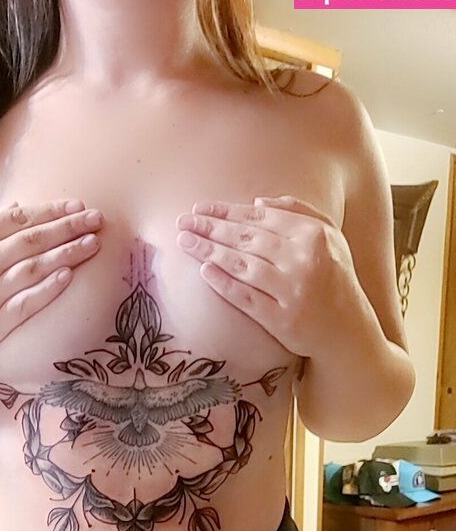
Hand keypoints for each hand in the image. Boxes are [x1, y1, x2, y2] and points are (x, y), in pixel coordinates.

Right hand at [0, 199, 103, 364]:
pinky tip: (69, 275)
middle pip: (32, 240)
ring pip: (35, 269)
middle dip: (68, 228)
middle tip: (97, 219)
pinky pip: (28, 302)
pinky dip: (49, 288)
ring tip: (93, 243)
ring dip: (67, 254)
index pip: (18, 219)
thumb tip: (16, 208)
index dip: (50, 211)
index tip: (76, 206)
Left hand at [176, 195, 361, 357]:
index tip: (200, 208)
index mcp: (313, 234)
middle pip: (246, 239)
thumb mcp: (330, 236)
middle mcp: (302, 260)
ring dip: (209, 251)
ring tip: (184, 241)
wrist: (347, 329)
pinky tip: (203, 272)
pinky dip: (223, 284)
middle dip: (210, 228)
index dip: (227, 211)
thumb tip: (257, 200)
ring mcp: (291, 291)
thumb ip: (299, 211)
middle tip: (182, 221)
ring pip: (242, 265)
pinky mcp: (281, 320)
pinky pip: (246, 298)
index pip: (260, 217)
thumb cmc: (334, 277)